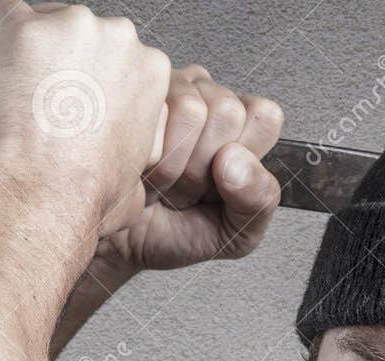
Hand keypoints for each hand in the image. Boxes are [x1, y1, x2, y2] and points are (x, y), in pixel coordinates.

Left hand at [0, 1, 171, 238]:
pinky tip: (6, 79)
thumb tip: (129, 153)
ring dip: (38, 55)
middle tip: (53, 105)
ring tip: (28, 101)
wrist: (42, 197)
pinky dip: (3, 45)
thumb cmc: (87, 195)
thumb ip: (139, 143)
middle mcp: (117, 39)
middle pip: (88, 37)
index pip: (122, 59)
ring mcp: (70, 27)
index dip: (98, 83)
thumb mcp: (140, 177)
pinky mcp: (24, 26)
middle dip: (71, 65)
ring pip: (50, 26)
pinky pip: (9, 18)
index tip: (83, 102)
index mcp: (151, 69)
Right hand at [94, 64, 284, 271]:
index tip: (219, 186)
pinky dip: (145, 156)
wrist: (119, 246)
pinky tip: (137, 166)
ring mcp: (168, 90)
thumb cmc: (177, 234)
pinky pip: (151, 115)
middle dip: (202, 169)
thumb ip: (258, 200)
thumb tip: (237, 161)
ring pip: (190, 110)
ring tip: (161, 181)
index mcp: (244, 125)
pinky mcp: (131, 94)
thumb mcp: (235, 233)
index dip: (240, 159)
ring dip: (170, 164)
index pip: (265, 116)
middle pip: (227, 112)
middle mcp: (209, 98)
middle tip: (185, 188)